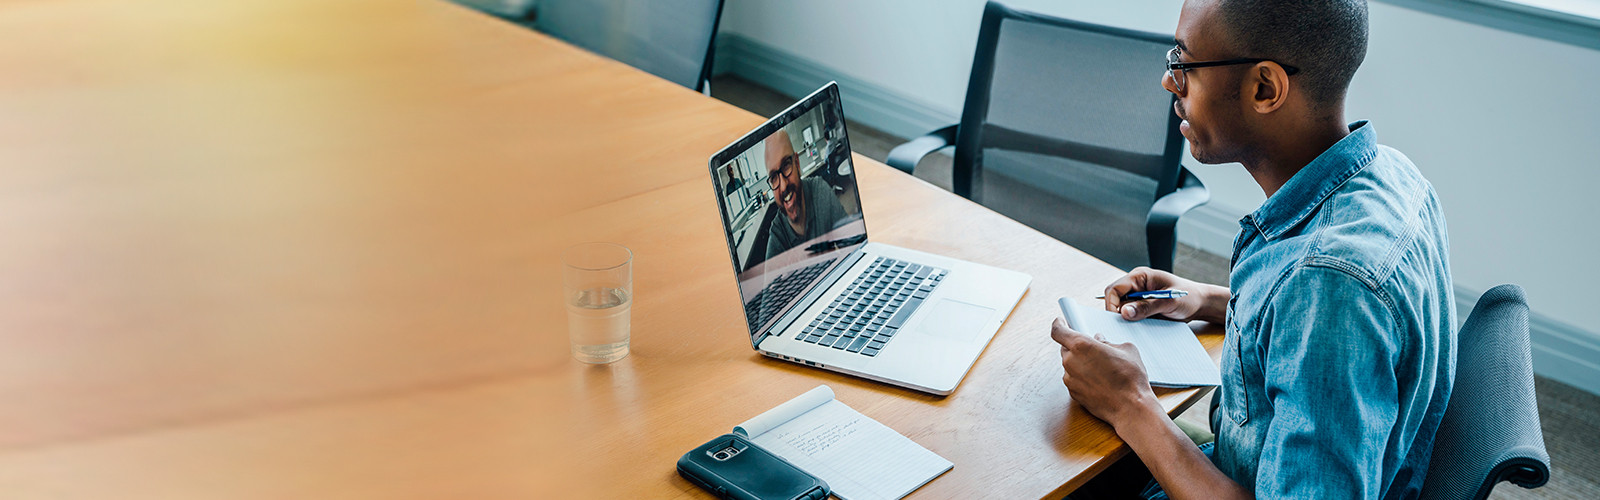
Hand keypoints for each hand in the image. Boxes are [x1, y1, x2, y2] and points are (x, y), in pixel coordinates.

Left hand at [1050, 318, 1158, 425]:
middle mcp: (1070, 361)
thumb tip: (1100, 340)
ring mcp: (1069, 379)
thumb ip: (1108, 341)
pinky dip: (1082, 377)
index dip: (1058, 324)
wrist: (1130, 407)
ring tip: (1100, 367)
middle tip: (1091, 348)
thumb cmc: (1130, 377)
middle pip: (1064, 348)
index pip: (1058, 330)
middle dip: (1075, 345)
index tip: (1061, 321)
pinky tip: (1099, 380)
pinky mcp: (1072, 393)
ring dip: (1080, 362)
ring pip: (1069, 364)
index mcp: (1081, 345)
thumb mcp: (1126, 349)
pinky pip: (1073, 379)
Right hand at [1103, 267, 1227, 323]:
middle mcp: (1135, 285)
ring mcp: (1137, 296)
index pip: (1114, 289)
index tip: (1117, 320)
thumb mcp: (1169, 302)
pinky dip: (1132, 322)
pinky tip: (1142, 326)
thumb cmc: (1188, 297)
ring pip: (1121, 308)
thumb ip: (1147, 307)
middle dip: (1118, 313)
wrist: (1200, 304)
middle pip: (1114, 299)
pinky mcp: (1141, 306)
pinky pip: (1130, 315)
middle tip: (1128, 326)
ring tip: (1138, 326)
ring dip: (1126, 318)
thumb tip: (1124, 313)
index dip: (1112, 305)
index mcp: (1140, 276)